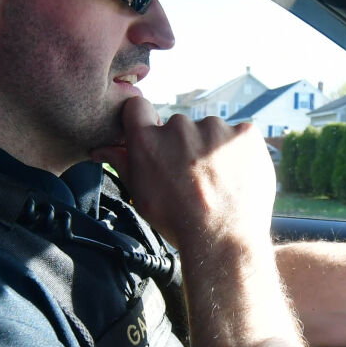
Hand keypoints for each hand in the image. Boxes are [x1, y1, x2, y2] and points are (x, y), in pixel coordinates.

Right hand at [91, 95, 275, 252]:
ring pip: (211, 131)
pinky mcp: (244, 133)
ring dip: (213, 148)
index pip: (138, 107)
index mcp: (147, 140)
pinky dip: (239, 151)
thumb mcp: (141, 195)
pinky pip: (239, 135)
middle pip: (179, 125)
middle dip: (185, 145)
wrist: (222, 238)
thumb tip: (101, 149)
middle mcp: (179, 126)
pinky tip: (237, 176)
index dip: (146, 121)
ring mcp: (214, 128)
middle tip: (194, 177)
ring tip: (218, 182)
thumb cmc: (178, 221)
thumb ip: (123, 163)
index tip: (156, 139)